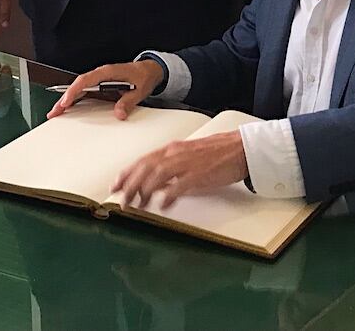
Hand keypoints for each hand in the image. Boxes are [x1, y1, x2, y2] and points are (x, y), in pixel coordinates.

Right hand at [48, 59, 161, 120]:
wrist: (149, 70)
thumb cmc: (143, 76)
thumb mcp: (140, 90)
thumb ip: (128, 101)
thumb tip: (119, 113)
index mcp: (108, 72)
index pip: (86, 80)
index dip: (74, 91)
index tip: (66, 102)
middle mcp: (101, 74)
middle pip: (77, 85)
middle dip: (64, 98)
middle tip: (54, 112)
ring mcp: (100, 79)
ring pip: (79, 89)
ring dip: (67, 100)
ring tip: (56, 113)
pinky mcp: (101, 85)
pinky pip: (85, 91)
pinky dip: (75, 99)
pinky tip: (69, 109)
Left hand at [112, 130, 247, 209]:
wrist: (240, 148)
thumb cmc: (215, 154)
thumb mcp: (187, 159)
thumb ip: (170, 171)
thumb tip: (154, 186)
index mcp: (172, 149)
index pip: (142, 160)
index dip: (126, 173)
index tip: (115, 186)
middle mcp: (176, 153)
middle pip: (146, 167)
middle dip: (131, 185)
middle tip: (122, 201)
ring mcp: (187, 162)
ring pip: (158, 174)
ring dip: (145, 191)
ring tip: (139, 206)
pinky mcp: (200, 173)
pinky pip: (180, 184)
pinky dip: (168, 195)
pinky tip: (163, 205)